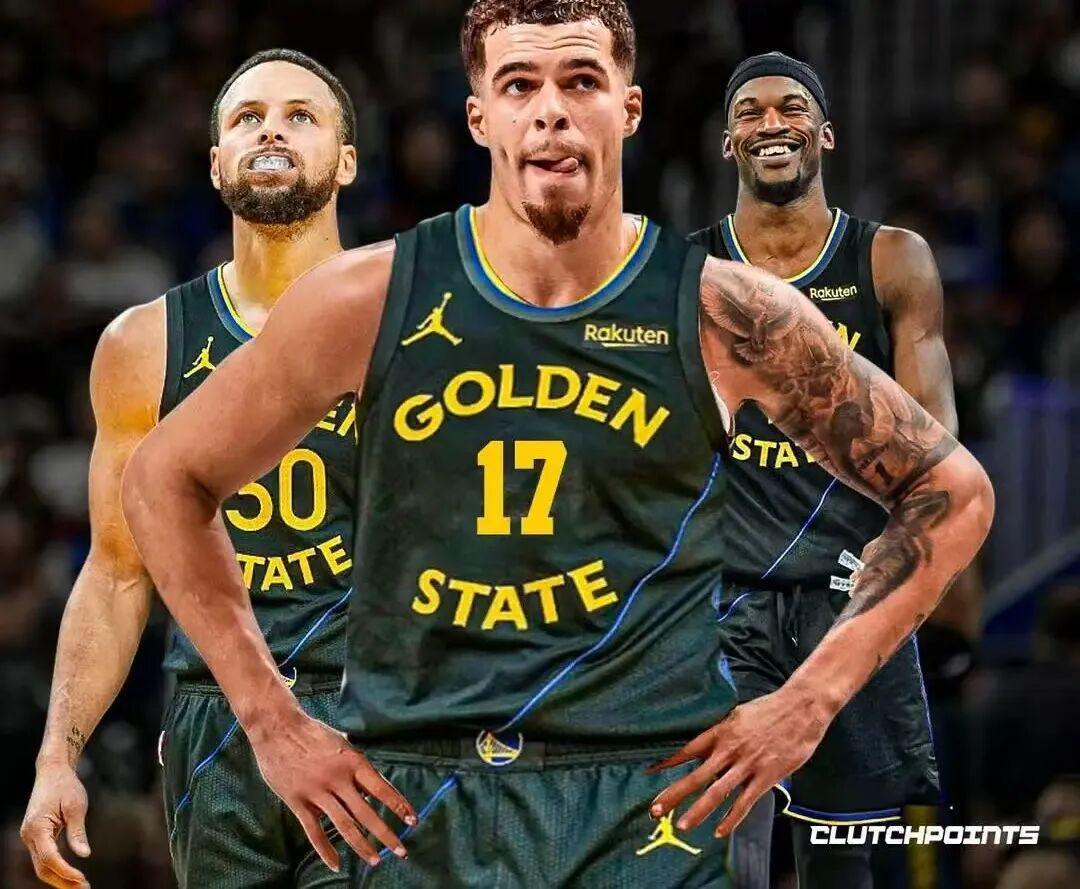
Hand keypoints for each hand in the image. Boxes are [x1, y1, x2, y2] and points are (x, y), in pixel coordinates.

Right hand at [20, 762, 90, 887]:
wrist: (52, 771)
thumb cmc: (65, 785)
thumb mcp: (76, 806)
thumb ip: (78, 832)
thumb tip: (84, 854)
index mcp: (37, 828)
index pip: (50, 858)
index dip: (66, 871)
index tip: (83, 880)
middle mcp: (29, 835)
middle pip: (43, 868)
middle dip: (62, 882)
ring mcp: (30, 837)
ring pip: (41, 865)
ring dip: (59, 878)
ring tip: (80, 886)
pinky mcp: (35, 836)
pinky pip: (43, 857)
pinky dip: (56, 868)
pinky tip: (70, 875)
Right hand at [249, 711, 416, 871]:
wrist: (277, 727)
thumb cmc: (312, 732)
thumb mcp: (341, 741)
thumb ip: (355, 764)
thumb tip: (370, 787)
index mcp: (352, 761)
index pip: (382, 788)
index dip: (399, 806)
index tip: (413, 820)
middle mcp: (338, 778)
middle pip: (367, 812)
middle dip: (386, 833)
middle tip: (402, 850)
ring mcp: (317, 791)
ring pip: (345, 825)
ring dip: (362, 845)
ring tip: (376, 860)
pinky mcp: (297, 801)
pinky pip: (314, 831)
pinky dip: (325, 850)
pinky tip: (336, 864)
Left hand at [647, 688, 830, 836]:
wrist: (802, 707)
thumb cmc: (770, 709)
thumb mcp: (738, 714)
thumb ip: (722, 732)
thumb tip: (705, 745)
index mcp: (721, 731)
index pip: (688, 750)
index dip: (668, 762)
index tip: (649, 772)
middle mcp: (730, 749)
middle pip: (696, 776)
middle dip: (674, 794)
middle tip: (655, 810)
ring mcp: (748, 765)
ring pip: (717, 793)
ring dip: (698, 811)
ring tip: (682, 825)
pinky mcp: (766, 777)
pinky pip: (745, 802)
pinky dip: (731, 819)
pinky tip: (719, 831)